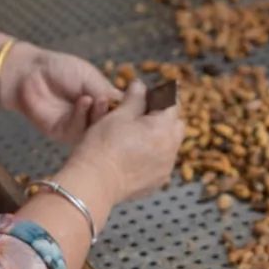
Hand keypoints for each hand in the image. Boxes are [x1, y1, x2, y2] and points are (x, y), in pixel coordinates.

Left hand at [0, 43, 121, 144]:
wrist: (30, 72)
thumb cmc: (61, 69)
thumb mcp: (90, 76)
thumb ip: (107, 91)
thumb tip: (133, 103)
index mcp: (103, 103)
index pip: (123, 112)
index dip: (130, 110)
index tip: (137, 103)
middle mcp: (93, 118)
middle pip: (112, 127)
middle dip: (116, 117)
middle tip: (118, 105)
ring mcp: (79, 128)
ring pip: (95, 131)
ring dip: (98, 116)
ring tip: (99, 100)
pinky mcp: (63, 133)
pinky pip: (77, 131)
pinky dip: (81, 115)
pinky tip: (83, 102)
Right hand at [60, 80, 184, 204]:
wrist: (94, 182)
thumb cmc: (104, 145)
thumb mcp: (119, 114)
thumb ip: (134, 97)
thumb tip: (140, 85)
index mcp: (164, 128)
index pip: (172, 103)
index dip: (159, 96)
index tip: (147, 95)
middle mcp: (171, 149)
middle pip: (175, 125)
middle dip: (163, 117)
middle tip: (141, 115)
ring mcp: (165, 168)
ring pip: (168, 145)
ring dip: (158, 138)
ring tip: (135, 136)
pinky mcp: (156, 182)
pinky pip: (160, 163)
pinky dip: (152, 156)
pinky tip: (133, 155)